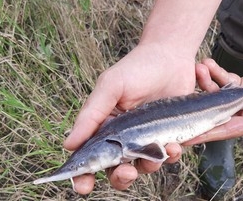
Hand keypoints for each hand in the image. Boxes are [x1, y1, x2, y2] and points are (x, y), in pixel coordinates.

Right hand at [63, 44, 195, 193]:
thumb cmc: (137, 68)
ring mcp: (147, 140)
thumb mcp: (111, 86)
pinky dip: (171, 156)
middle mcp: (124, 138)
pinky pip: (168, 157)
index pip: (91, 158)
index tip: (83, 186)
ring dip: (149, 166)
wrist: (171, 57)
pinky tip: (174, 145)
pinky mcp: (170, 137)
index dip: (84, 176)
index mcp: (105, 128)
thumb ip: (91, 114)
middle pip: (117, 171)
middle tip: (126, 173)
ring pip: (143, 167)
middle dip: (120, 178)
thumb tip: (69, 144)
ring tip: (159, 151)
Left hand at [185, 58, 242, 159]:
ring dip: (206, 82)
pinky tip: (208, 63)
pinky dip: (217, 73)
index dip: (204, 134)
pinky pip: (226, 80)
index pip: (222, 130)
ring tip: (199, 68)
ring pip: (217, 93)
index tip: (182, 136)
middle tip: (182, 93)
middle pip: (214, 112)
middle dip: (197, 104)